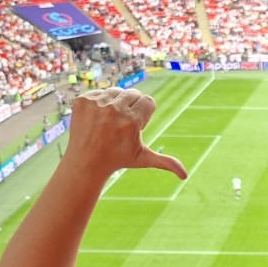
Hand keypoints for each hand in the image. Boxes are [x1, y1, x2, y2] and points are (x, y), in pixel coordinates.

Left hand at [63, 89, 185, 181]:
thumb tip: (185, 175)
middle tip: (121, 125)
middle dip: (131, 107)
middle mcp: (114, 110)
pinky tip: (97, 118)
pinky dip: (100, 102)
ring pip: (116, 91)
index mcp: (132, 121)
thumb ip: (166, 162)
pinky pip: (99, 92)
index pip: (148, 101)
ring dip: (116, 103)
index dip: (144, 114)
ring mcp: (96, 104)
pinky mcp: (82, 101)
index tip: (135, 126)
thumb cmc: (118, 159)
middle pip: (133, 94)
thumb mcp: (144, 158)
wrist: (86, 161)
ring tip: (109, 121)